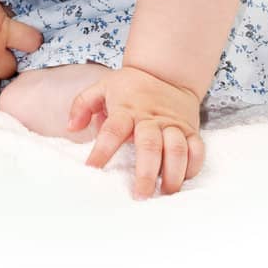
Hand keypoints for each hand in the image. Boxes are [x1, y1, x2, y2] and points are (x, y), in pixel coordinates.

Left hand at [67, 64, 205, 198]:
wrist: (167, 71)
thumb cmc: (131, 87)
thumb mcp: (103, 87)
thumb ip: (83, 104)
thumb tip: (71, 127)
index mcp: (126, 110)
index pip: (112, 130)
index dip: (102, 150)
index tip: (92, 169)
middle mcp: (150, 119)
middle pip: (150, 145)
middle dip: (146, 172)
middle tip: (140, 195)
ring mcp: (173, 124)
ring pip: (177, 149)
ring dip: (173, 173)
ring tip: (165, 193)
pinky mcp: (190, 130)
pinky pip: (196, 149)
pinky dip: (193, 166)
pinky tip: (184, 180)